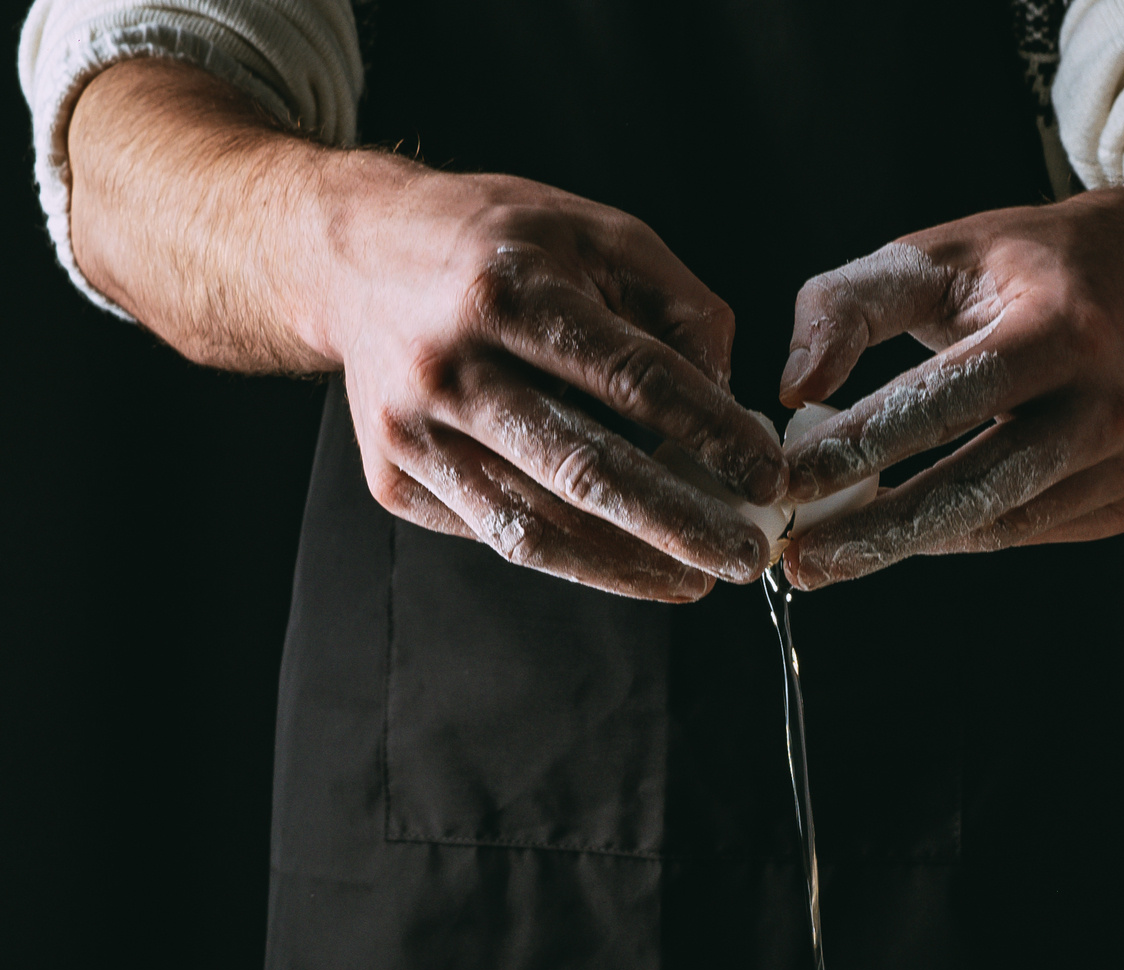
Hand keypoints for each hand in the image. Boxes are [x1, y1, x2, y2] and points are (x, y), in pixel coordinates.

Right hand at [322, 165, 786, 600]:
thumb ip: (682, 312)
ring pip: (537, 527)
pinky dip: (572, 558)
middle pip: (586, 469)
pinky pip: (497, 533)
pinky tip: (630, 562)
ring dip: (629, 564)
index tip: (768, 475)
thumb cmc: (499, 246)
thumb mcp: (600, 236)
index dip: (711, 433)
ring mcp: (412, 433)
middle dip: (680, 522)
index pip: (633, 378)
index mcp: (507, 290)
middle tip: (748, 556)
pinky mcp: (393, 481)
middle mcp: (449, 367)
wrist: (355, 259)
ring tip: (697, 579)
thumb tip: (733, 408)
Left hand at [773, 76, 1123, 590]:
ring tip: (834, 547)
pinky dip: (965, 531)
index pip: (945, 401)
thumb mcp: (935, 255)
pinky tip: (919, 519)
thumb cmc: (1025, 267)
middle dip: (879, 531)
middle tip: (802, 559)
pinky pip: (1028, 531)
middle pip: (978, 487)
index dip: (859, 446)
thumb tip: (795, 390)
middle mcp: (1113, 400)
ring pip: (1000, 523)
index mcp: (1064, 326)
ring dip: (911, 540)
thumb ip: (847, 305)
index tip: (787, 481)